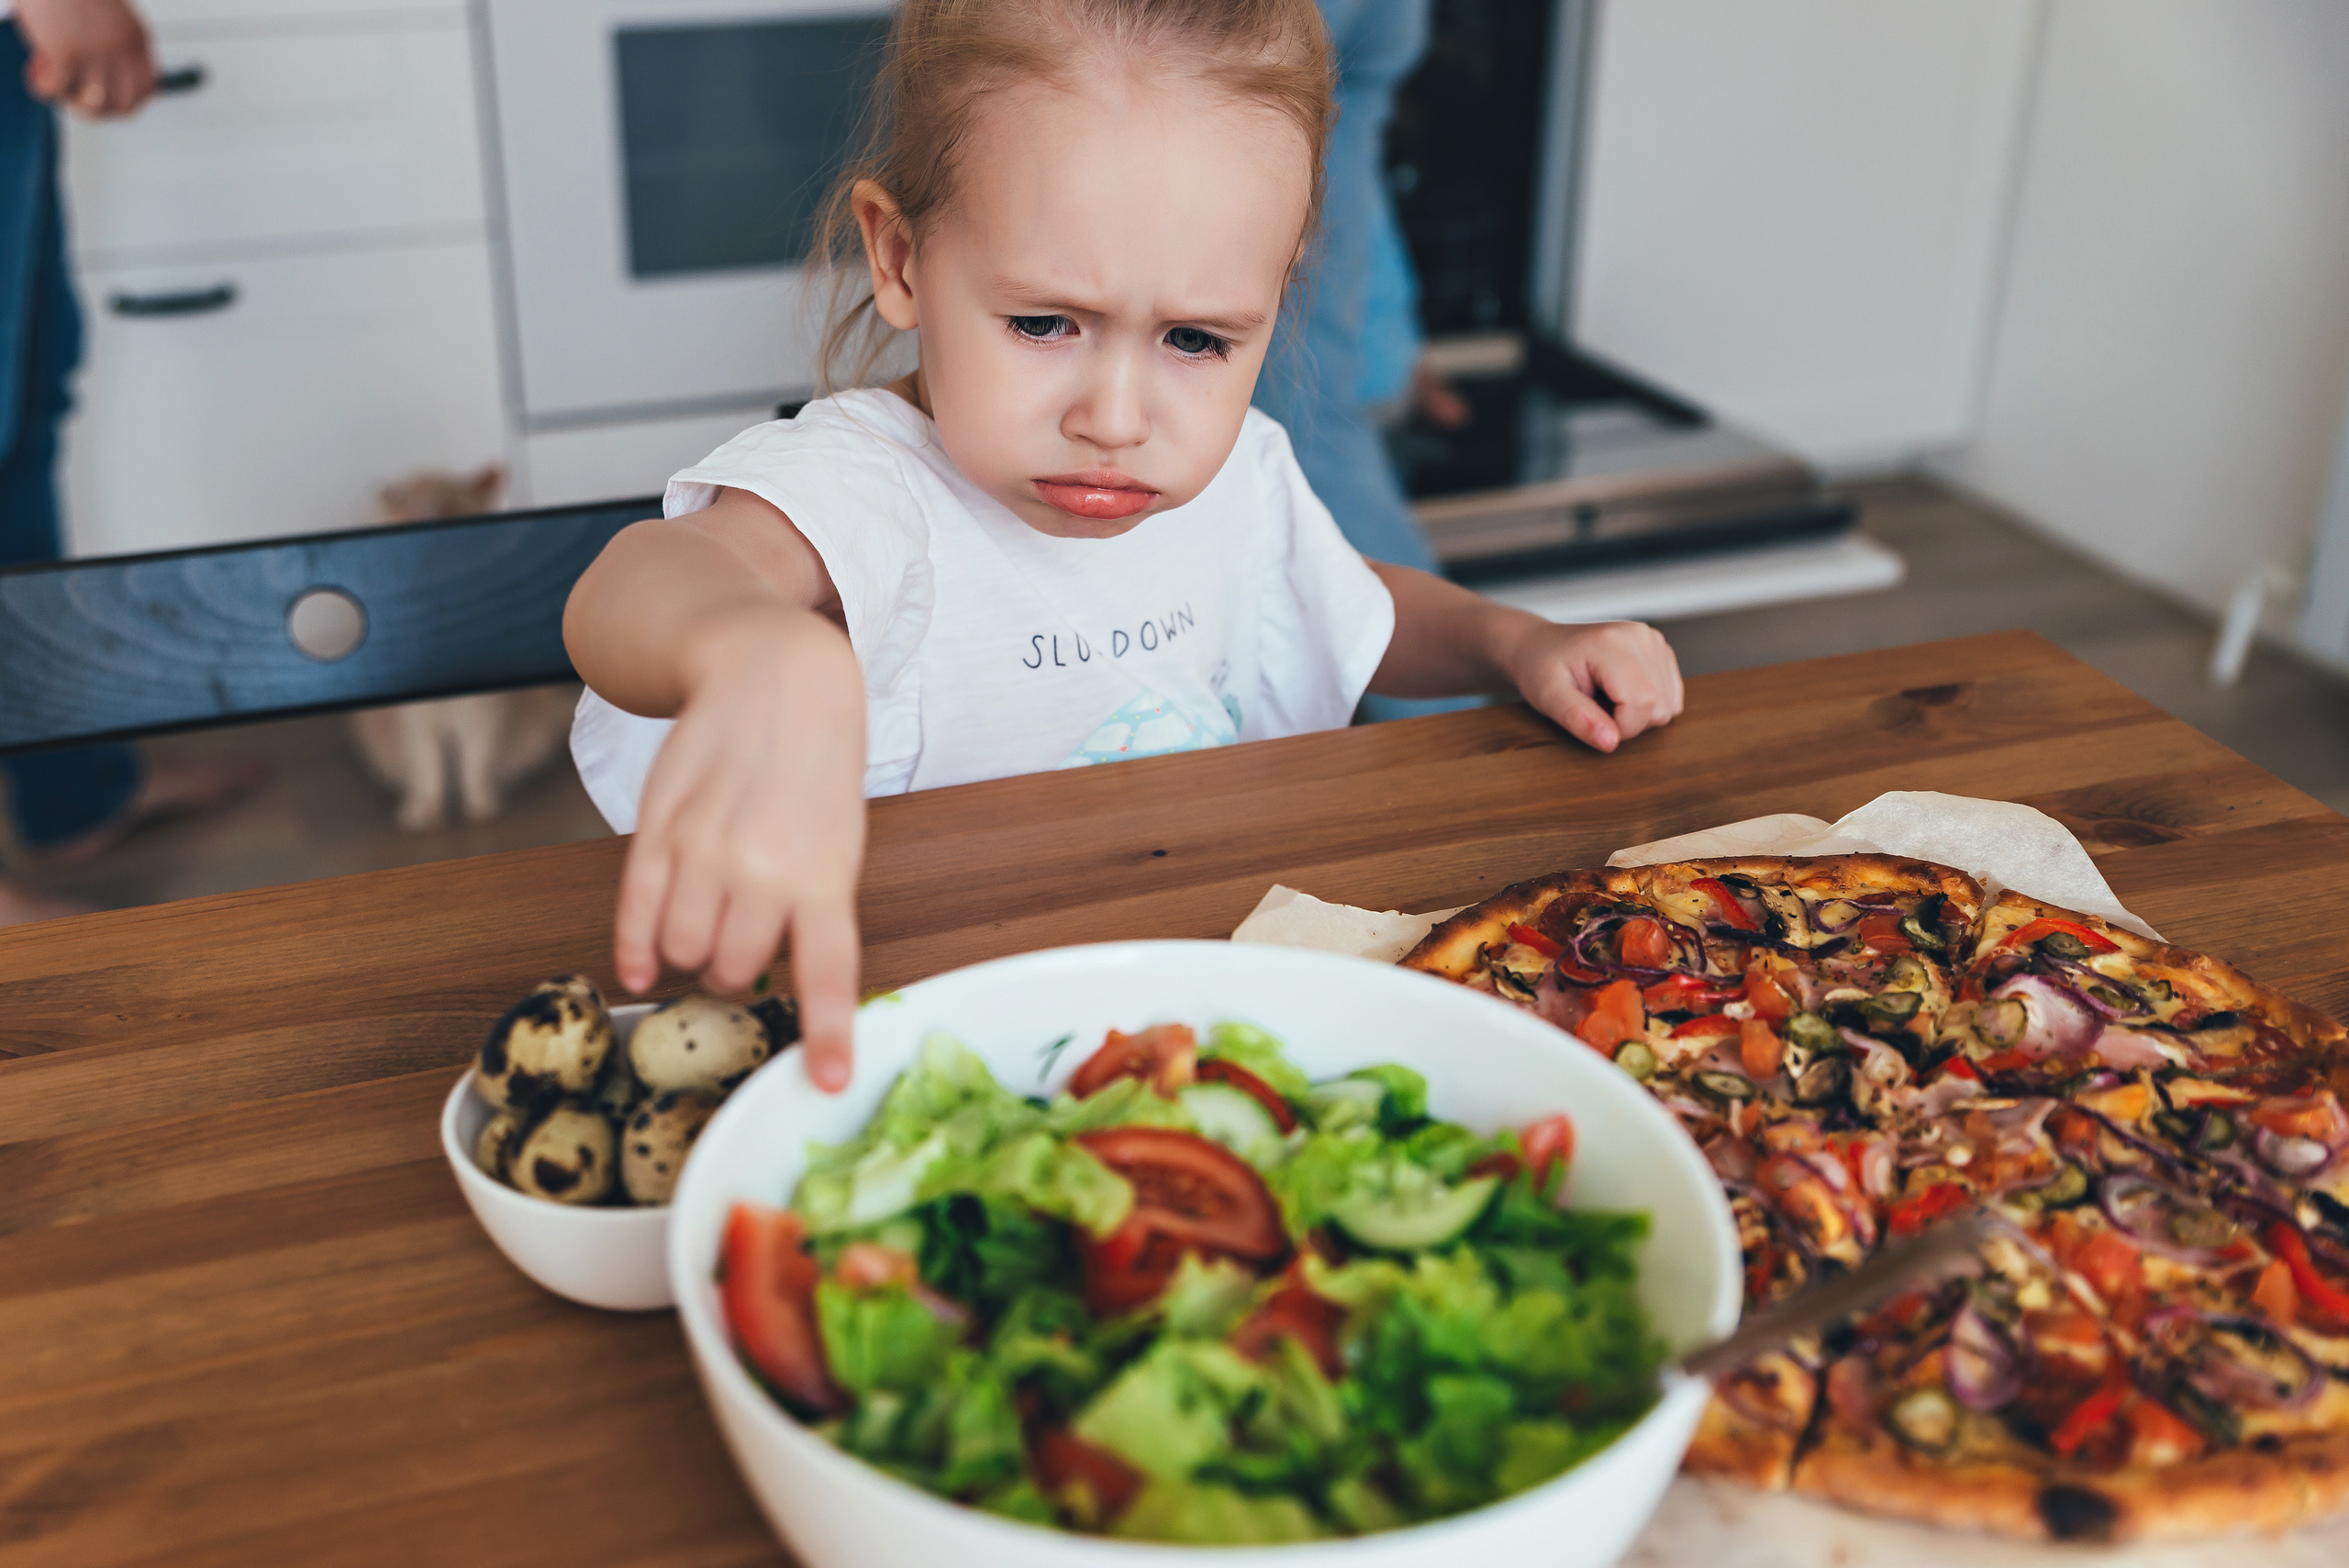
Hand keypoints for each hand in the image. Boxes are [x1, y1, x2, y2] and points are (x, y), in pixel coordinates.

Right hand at [16, 0, 156, 117]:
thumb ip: (106, 42)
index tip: (101, 94)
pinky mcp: (67, 53)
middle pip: (124, 106)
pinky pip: (56, 90)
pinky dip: (43, 87)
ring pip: (92, 104)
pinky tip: (35, 71)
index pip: (146, 89)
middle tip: (72, 94)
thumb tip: (92, 81)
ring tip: (52, 79)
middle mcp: (123, 50)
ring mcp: (97, 54)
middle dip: (98, 109)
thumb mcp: (103, 15)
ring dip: (69, 99)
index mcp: (136, 39)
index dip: (124, 101)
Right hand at [613, 609, 867, 1090]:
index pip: (826, 971)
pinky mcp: (656, 830)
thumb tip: (780, 978)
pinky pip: (636, 915)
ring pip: (682, 950)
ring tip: (706, 926)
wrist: (775, 674)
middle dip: (734, 972)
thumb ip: (812, 906)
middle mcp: (763, 868)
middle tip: (742, 945)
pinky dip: (636, 949)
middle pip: (733, 969)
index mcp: (826, 875)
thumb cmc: (816, 765)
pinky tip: (643, 963)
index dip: (827, 1034)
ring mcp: (704, 850)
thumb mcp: (840, 838)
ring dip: (690, 955)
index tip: (825, 1084)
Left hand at [1507, 620, 1684, 751]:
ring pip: (1668, 704)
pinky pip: (1671, 695)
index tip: (1593, 720)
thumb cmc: (1541, 668)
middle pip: (1659, 706)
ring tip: (1606, 696)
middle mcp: (1639, 636)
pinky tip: (1621, 691)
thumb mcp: (1548, 697)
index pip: (1642, 702)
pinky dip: (1648, 703)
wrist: (1541, 645)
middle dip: (1628, 721)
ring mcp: (1653, 640)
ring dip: (1638, 713)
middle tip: (1595, 706)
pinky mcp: (1660, 649)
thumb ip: (1578, 719)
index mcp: (1610, 643)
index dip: (1621, 727)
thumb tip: (1610, 742)